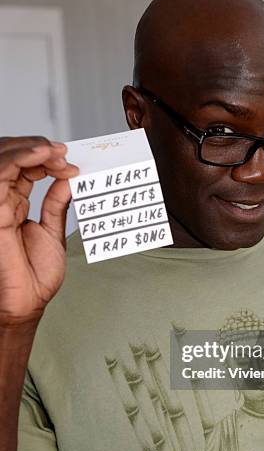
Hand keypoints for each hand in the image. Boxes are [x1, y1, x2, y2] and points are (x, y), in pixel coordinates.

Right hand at [0, 136, 78, 325]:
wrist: (27, 303)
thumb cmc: (35, 277)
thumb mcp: (53, 232)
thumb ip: (57, 204)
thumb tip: (68, 178)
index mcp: (15, 204)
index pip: (24, 167)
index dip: (45, 158)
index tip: (70, 161)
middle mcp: (3, 201)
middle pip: (10, 158)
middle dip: (36, 148)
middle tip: (61, 151)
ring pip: (2, 160)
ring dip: (29, 148)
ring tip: (53, 150)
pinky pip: (0, 177)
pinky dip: (19, 160)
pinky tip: (40, 157)